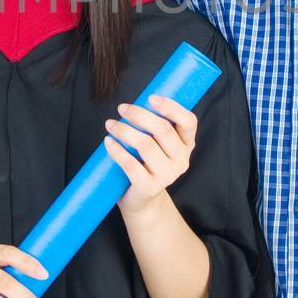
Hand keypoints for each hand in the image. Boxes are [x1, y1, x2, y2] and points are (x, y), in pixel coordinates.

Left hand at [103, 95, 198, 218]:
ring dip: (125, 131)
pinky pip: (132, 165)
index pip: (189, 121)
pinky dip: (117, 151)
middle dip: (140, 115)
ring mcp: (167, 175)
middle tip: (122, 108)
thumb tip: (135, 103)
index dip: (172, 107)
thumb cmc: (146, 163)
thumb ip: (154, 126)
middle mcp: (181, 160)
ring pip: (146, 145)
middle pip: (163, 130)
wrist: (142, 200)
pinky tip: (108, 142)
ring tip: (110, 124)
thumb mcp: (158, 144)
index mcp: (186, 144)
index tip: (150, 97)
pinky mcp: (150, 187)